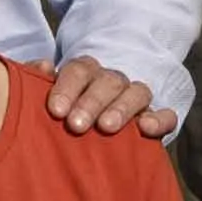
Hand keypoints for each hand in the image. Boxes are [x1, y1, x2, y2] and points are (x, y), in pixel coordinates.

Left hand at [39, 54, 166, 138]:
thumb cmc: (62, 115)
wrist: (89, 134)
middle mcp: (112, 83)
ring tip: (106, 127)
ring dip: (122, 108)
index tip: (55, 110)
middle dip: (91, 102)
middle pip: (107, 81)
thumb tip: (43, 66)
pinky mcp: (157, 121)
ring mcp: (136, 100)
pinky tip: (147, 128)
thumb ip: (35, 80)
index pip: (79, 70)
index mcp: (85, 74)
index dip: (67, 87)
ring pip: (137, 92)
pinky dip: (160, 119)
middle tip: (75, 125)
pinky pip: (166, 116)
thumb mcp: (45, 98)